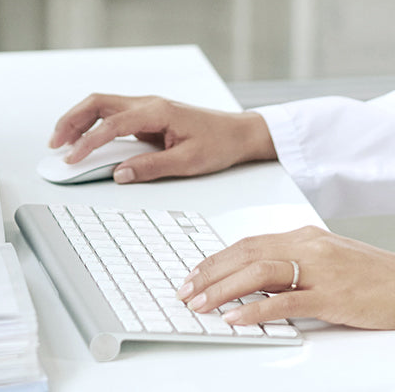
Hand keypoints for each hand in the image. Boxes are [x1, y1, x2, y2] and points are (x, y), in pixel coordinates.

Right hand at [48, 93, 275, 182]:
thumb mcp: (188, 162)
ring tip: (62, 140)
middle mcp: (146, 103)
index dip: (88, 142)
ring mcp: (145, 106)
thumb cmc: (219, 144)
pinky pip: (110, 113)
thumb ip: (151, 167)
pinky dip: (91, 122)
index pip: (111, 125)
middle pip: (96, 103)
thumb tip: (119, 174)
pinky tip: (84, 137)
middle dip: (71, 121)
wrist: (239, 132)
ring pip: (100, 105)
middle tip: (54, 144)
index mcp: (156, 111)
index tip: (73, 158)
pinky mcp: (145, 114)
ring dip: (78, 119)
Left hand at [178, 226, 394, 328]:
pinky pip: (286, 302)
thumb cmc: (369, 276)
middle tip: (186, 290)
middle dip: (210, 272)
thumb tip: (254, 277)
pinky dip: (256, 310)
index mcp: (302, 236)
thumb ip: (292, 263)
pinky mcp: (332, 297)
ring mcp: (318, 270)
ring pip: (258, 273)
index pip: (247, 244)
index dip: (216, 259)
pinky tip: (236, 318)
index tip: (194, 274)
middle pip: (245, 254)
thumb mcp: (326, 259)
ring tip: (202, 304)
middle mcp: (305, 247)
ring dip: (224, 289)